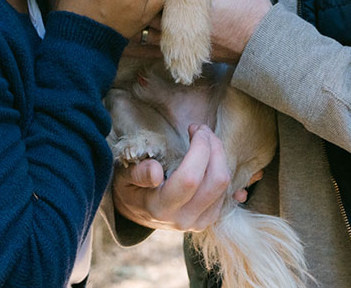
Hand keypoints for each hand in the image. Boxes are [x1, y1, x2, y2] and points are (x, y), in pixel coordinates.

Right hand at [112, 124, 237, 231]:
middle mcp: (183, 219)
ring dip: (220, 156)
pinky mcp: (209, 220)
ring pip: (225, 186)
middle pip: (217, 181)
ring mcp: (199, 222)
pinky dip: (222, 169)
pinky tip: (209, 157)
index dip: (200, 149)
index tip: (194, 128)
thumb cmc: (130, 189)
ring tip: (204, 140)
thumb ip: (138, 173)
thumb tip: (156, 171)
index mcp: (161, 208)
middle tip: (202, 130)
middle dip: (215, 148)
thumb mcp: (124, 178)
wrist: (138, 214)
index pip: (190, 178)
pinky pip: (227, 193)